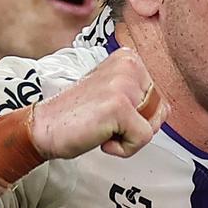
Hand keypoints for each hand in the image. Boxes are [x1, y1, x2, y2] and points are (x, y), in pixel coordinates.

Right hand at [30, 48, 168, 159]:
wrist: (43, 127)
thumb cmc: (76, 115)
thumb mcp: (112, 92)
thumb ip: (139, 94)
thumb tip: (164, 110)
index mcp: (128, 58)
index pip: (159, 98)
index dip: (138, 116)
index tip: (110, 113)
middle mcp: (128, 65)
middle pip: (160, 111)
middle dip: (136, 127)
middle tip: (105, 122)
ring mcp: (124, 84)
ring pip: (152, 126)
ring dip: (129, 138)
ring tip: (103, 127)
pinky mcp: (119, 106)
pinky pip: (142, 139)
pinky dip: (123, 149)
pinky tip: (100, 137)